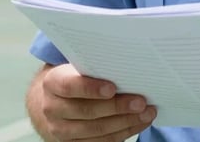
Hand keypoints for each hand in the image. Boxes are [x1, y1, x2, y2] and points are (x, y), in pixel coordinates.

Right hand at [39, 63, 155, 141]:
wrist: (55, 99)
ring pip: (95, 130)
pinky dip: (123, 132)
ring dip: (125, 122)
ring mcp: (61, 129)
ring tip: (146, 113)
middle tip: (141, 102)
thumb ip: (95, 66)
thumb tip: (128, 65)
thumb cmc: (74, 77)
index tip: (113, 88)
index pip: (69, 86)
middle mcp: (53, 108)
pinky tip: (139, 123)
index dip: (91, 88)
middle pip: (86, 111)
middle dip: (117, 107)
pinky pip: (100, 141)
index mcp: (52, 83)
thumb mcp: (78, 66)